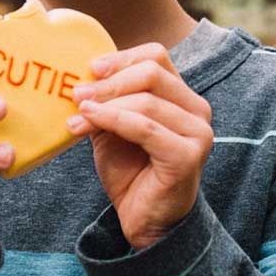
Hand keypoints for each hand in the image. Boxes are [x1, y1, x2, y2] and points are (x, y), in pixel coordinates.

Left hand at [66, 43, 213, 249]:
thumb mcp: (111, 126)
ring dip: (105, 104)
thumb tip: (81, 78)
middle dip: (109, 82)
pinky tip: (88, 123)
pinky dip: (113, 120)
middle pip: (151, 72)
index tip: (91, 69)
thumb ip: (105, 100)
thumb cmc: (130, 171)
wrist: (144, 219)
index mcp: (182, 95)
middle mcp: (197, 109)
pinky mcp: (188, 155)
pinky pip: (145, 127)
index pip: (156, 56)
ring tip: (77, 115)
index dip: (121, 58)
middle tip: (77, 94)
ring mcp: (198, 132)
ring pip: (146, 100)